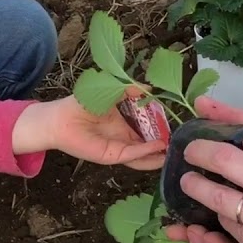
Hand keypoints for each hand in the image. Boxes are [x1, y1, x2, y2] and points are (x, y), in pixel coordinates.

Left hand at [14, 93, 166, 169]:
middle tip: (183, 139)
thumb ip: (129, 90)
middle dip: (166, 143)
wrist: (59, 119)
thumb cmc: (82, 104)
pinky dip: (146, 152)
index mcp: (124, 124)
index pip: (148, 129)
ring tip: (176, 149)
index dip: (162, 127)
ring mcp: (119, 148)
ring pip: (144, 156)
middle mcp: (124, 138)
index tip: (177, 123)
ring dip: (160, 154)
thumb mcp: (111, 92)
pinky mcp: (111, 155)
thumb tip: (150, 87)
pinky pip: (133, 155)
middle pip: (150, 144)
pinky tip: (158, 146)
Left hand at [176, 129, 242, 242]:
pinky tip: (217, 221)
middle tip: (191, 151)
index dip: (235, 137)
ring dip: (198, 187)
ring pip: (220, 196)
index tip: (223, 137)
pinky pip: (233, 229)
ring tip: (188, 183)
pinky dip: (222, 223)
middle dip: (202, 152)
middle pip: (227, 158)